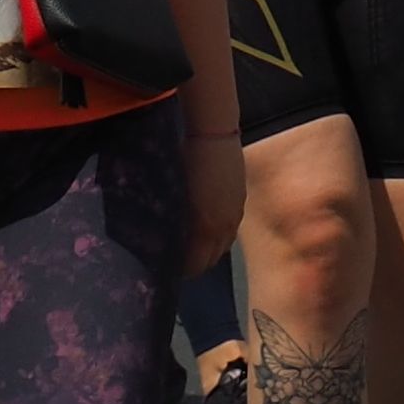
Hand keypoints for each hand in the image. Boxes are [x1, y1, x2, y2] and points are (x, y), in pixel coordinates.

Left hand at [180, 125, 245, 271]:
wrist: (213, 132)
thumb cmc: (185, 160)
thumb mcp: (173, 194)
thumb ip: (171, 222)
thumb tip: (162, 240)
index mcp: (204, 227)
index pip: (194, 264)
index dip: (181, 270)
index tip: (168, 270)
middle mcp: (223, 225)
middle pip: (211, 259)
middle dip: (195, 265)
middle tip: (178, 262)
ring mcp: (235, 213)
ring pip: (223, 246)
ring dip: (209, 251)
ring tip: (192, 248)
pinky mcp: (240, 201)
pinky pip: (231, 231)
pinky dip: (219, 237)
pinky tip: (208, 229)